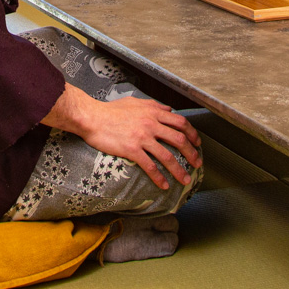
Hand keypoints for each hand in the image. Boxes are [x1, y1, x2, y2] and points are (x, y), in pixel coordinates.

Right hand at [44, 84, 200, 189]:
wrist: (92, 117)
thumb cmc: (110, 110)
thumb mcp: (135, 102)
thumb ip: (153, 105)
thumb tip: (168, 109)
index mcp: (153, 112)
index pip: (180, 122)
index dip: (192, 134)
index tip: (197, 143)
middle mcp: (151, 124)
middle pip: (179, 140)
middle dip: (192, 154)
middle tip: (197, 163)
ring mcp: (142, 137)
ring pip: (168, 156)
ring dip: (179, 170)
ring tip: (185, 180)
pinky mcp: (132, 150)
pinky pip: (150, 166)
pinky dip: (159, 177)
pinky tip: (163, 185)